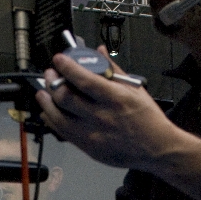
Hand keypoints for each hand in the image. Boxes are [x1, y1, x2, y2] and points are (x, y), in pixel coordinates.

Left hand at [37, 47, 177, 172]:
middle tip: (50, 73)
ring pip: (58, 115)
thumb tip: (99, 52)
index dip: (67, 67)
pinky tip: (49, 111)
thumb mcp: (135, 89)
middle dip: (52, 81)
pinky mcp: (88, 147)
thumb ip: (113, 70)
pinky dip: (51, 119)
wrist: (156, 148)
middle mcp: (101, 116)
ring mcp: (92, 134)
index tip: (59, 59)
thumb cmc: (148, 119)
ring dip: (46, 101)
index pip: (83, 80)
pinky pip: (62, 132)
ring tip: (43, 91)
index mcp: (114, 98)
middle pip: (65, 97)